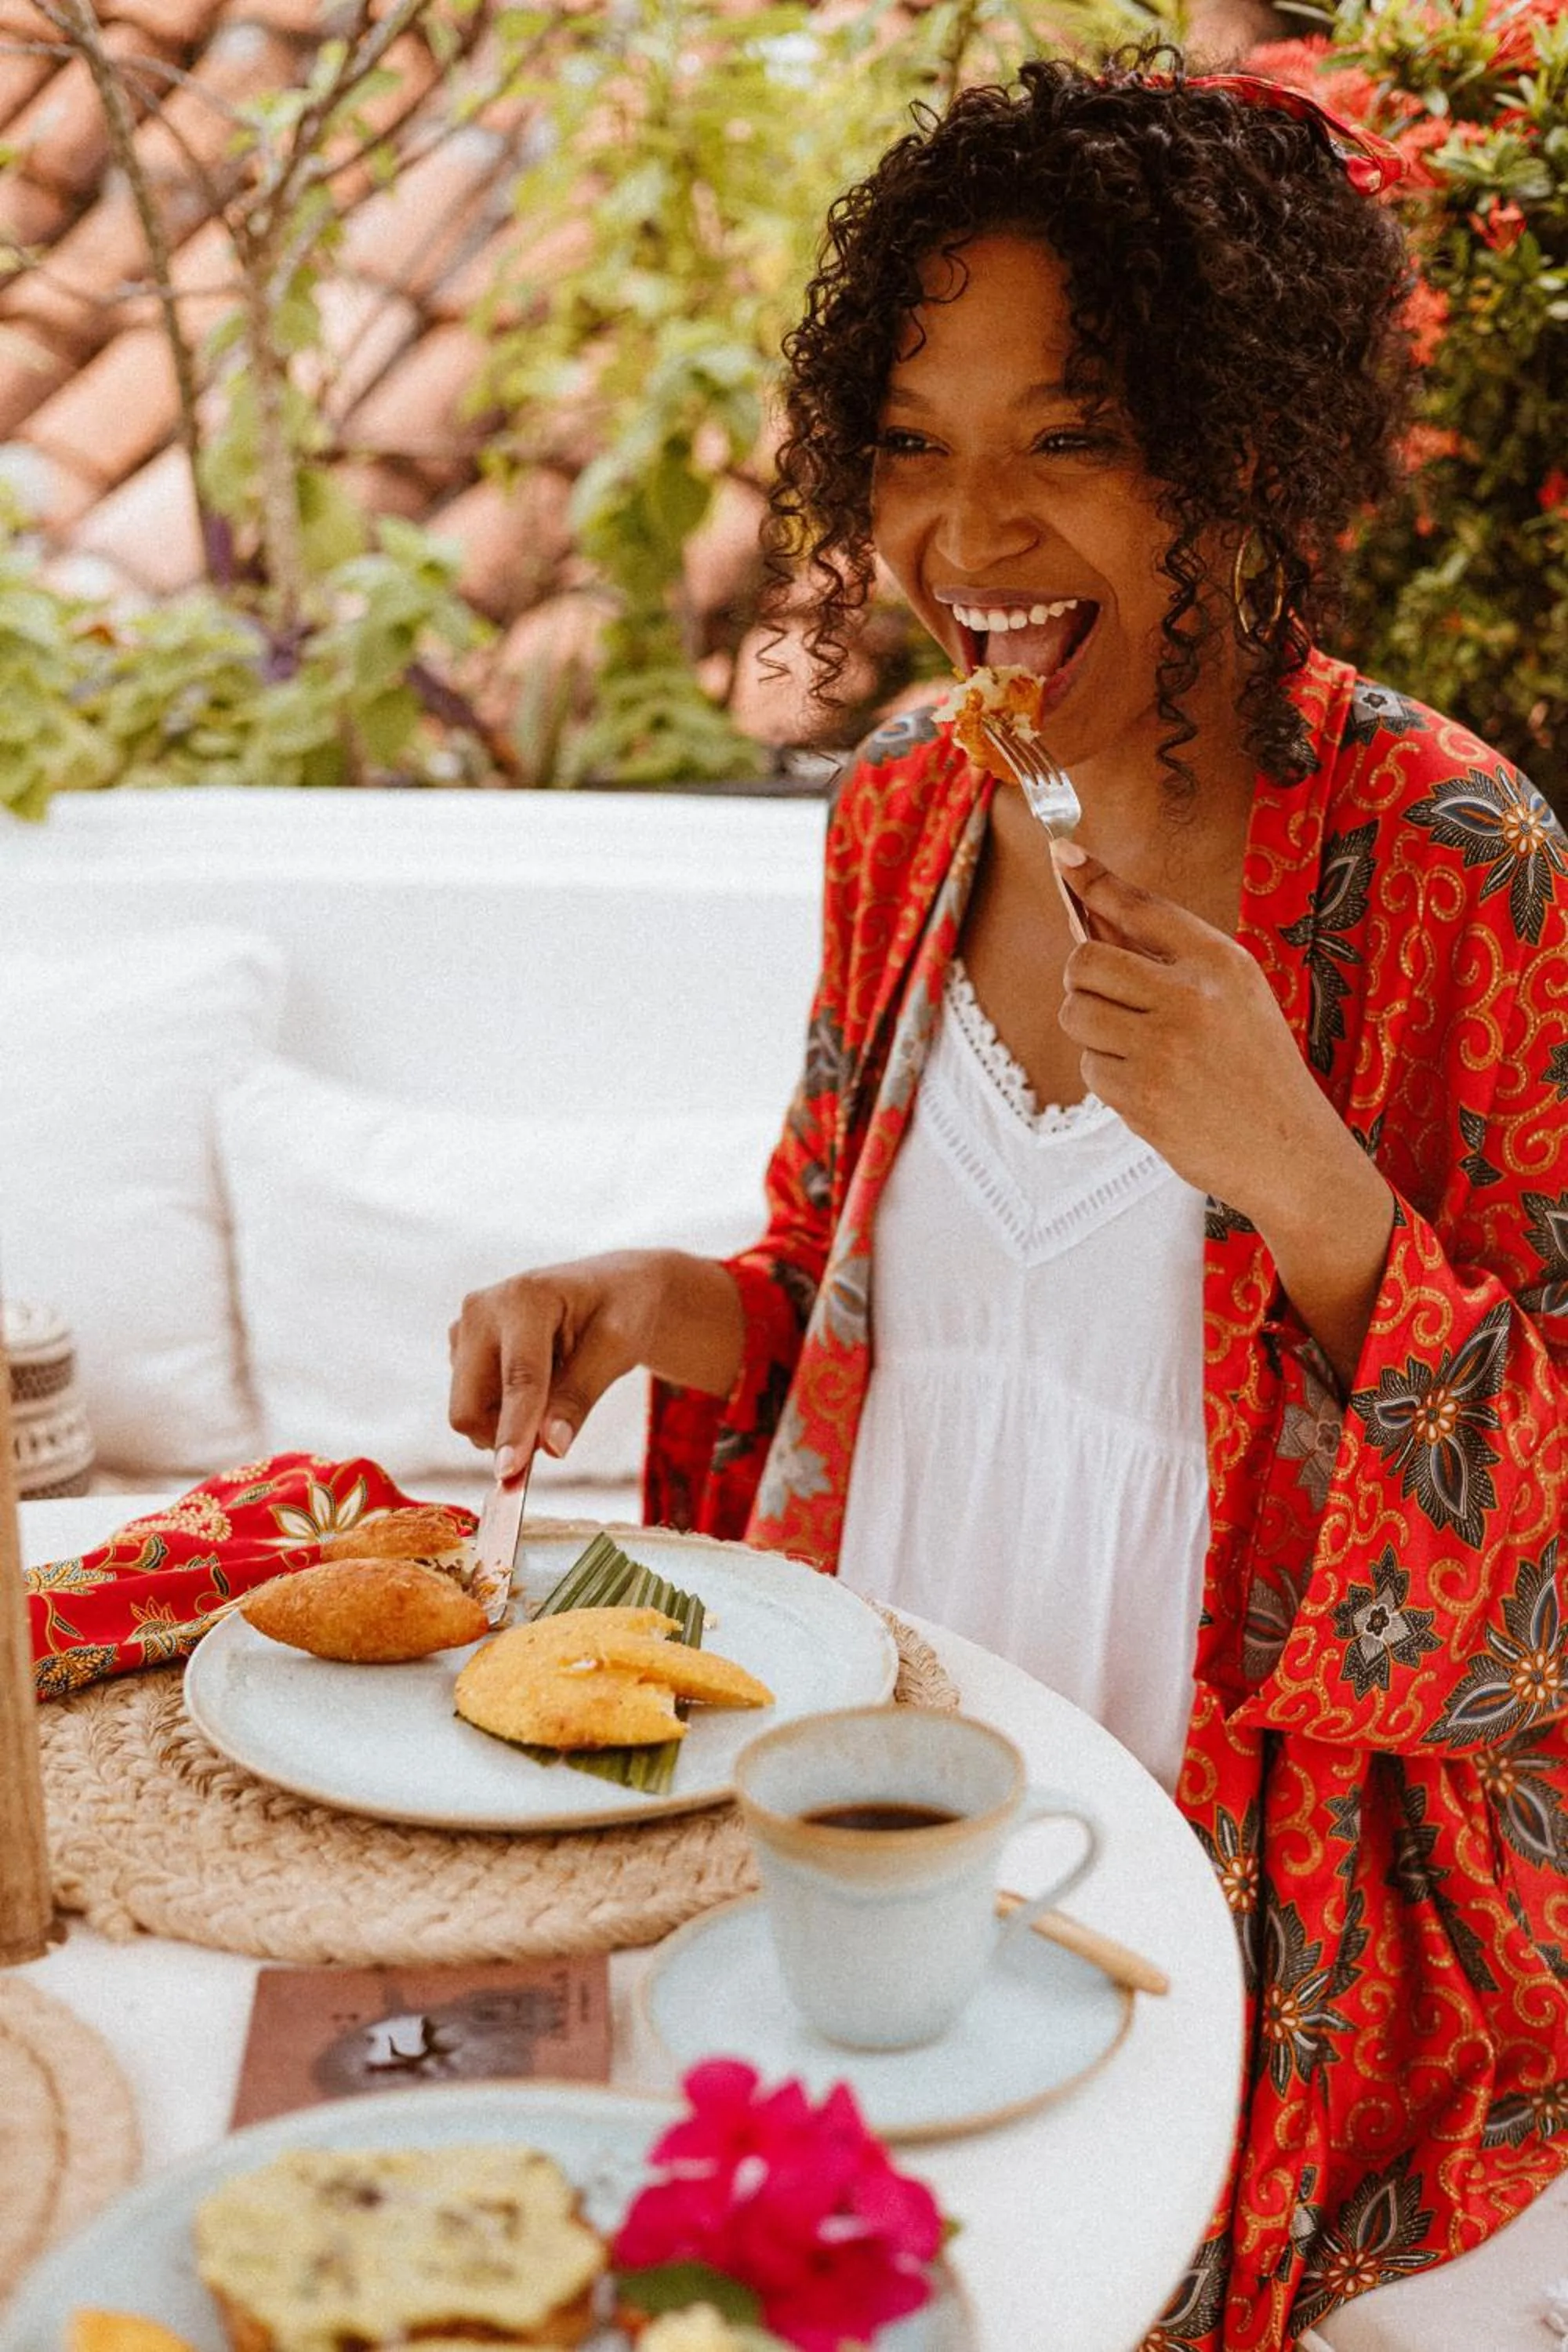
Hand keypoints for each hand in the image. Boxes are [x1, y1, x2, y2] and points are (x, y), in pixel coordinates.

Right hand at [448, 1249, 742, 1481]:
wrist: (610, 1287)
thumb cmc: (621, 1311)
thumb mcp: (618, 1348)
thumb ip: (581, 1395)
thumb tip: (549, 1447)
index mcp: (525, 1298)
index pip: (519, 1379)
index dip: (514, 1430)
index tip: (509, 1473)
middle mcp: (481, 1309)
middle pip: (469, 1405)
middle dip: (506, 1434)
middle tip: (555, 1433)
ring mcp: (463, 1328)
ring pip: (467, 1411)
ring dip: (508, 1422)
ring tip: (553, 1385)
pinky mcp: (459, 1347)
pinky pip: (471, 1403)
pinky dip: (503, 1410)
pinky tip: (535, 1380)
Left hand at [1052, 840, 1393, 1386]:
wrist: (1290, 1151)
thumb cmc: (1255, 1069)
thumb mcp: (1235, 996)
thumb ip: (1171, 958)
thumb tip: (1090, 915)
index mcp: (1221, 962)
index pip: (1141, 906)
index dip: (1093, 879)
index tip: (1062, 853)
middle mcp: (1192, 996)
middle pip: (1085, 960)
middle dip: (1082, 980)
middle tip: (1107, 999)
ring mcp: (1164, 1047)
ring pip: (1077, 1014)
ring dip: (1092, 1032)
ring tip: (1139, 1051)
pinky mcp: (1142, 1096)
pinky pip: (1090, 1068)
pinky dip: (1109, 1078)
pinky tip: (1152, 1089)